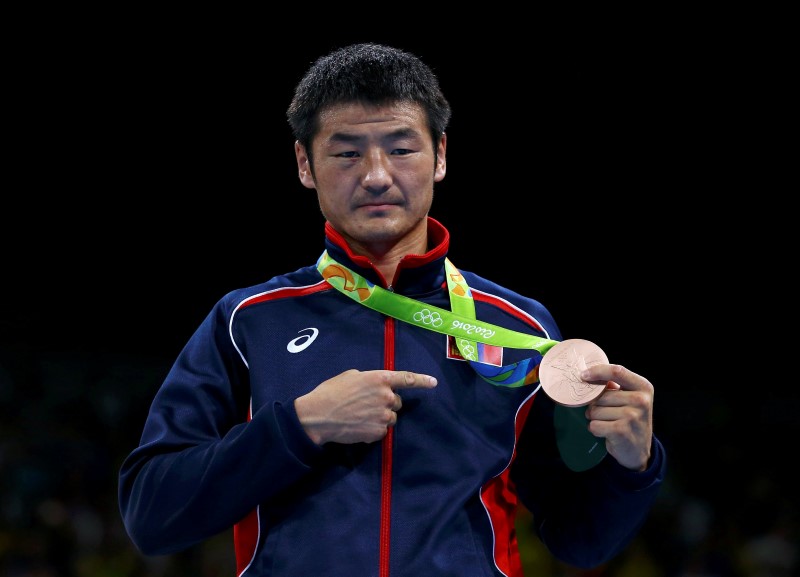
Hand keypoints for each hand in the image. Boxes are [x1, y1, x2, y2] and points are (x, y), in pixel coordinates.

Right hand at [294, 369, 437, 444]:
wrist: (318, 416)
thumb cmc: (331, 392)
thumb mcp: (352, 376)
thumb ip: (370, 379)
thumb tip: (376, 386)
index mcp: (380, 379)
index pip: (407, 379)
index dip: (422, 380)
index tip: (434, 383)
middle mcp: (386, 397)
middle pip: (397, 402)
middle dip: (386, 403)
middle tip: (366, 404)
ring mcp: (383, 416)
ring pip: (391, 418)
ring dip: (381, 417)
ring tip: (360, 416)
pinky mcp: (378, 432)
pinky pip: (382, 431)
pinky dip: (373, 429)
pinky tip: (358, 426)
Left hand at [580, 364, 653, 471]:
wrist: (638, 450)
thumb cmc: (630, 419)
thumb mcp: (629, 398)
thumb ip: (614, 384)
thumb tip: (588, 374)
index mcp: (643, 387)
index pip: (616, 371)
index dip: (597, 371)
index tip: (583, 375)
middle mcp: (641, 400)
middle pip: (601, 395)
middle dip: (595, 405)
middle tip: (605, 413)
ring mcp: (632, 416)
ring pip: (595, 410)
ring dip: (595, 418)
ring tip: (609, 423)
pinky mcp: (621, 431)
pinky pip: (594, 425)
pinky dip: (595, 429)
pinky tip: (606, 432)